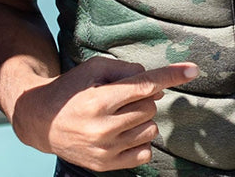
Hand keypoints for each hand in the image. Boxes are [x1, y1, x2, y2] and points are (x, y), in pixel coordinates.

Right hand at [13, 57, 198, 170]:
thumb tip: (156, 84)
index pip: (144, 85)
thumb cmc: (71, 90)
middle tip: (123, 97)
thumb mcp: (93, 69)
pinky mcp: (105, 165)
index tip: (193, 70)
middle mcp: (102, 128)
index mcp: (99, 100)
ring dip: (142, 119)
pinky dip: (140, 141)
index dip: (170, 75)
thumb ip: (126, 70)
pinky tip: (123, 132)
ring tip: (120, 115)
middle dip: (144, 98)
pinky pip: (144, 153)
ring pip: (150, 130)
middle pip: (150, 107)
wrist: (42, 122)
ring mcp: (105, 149)